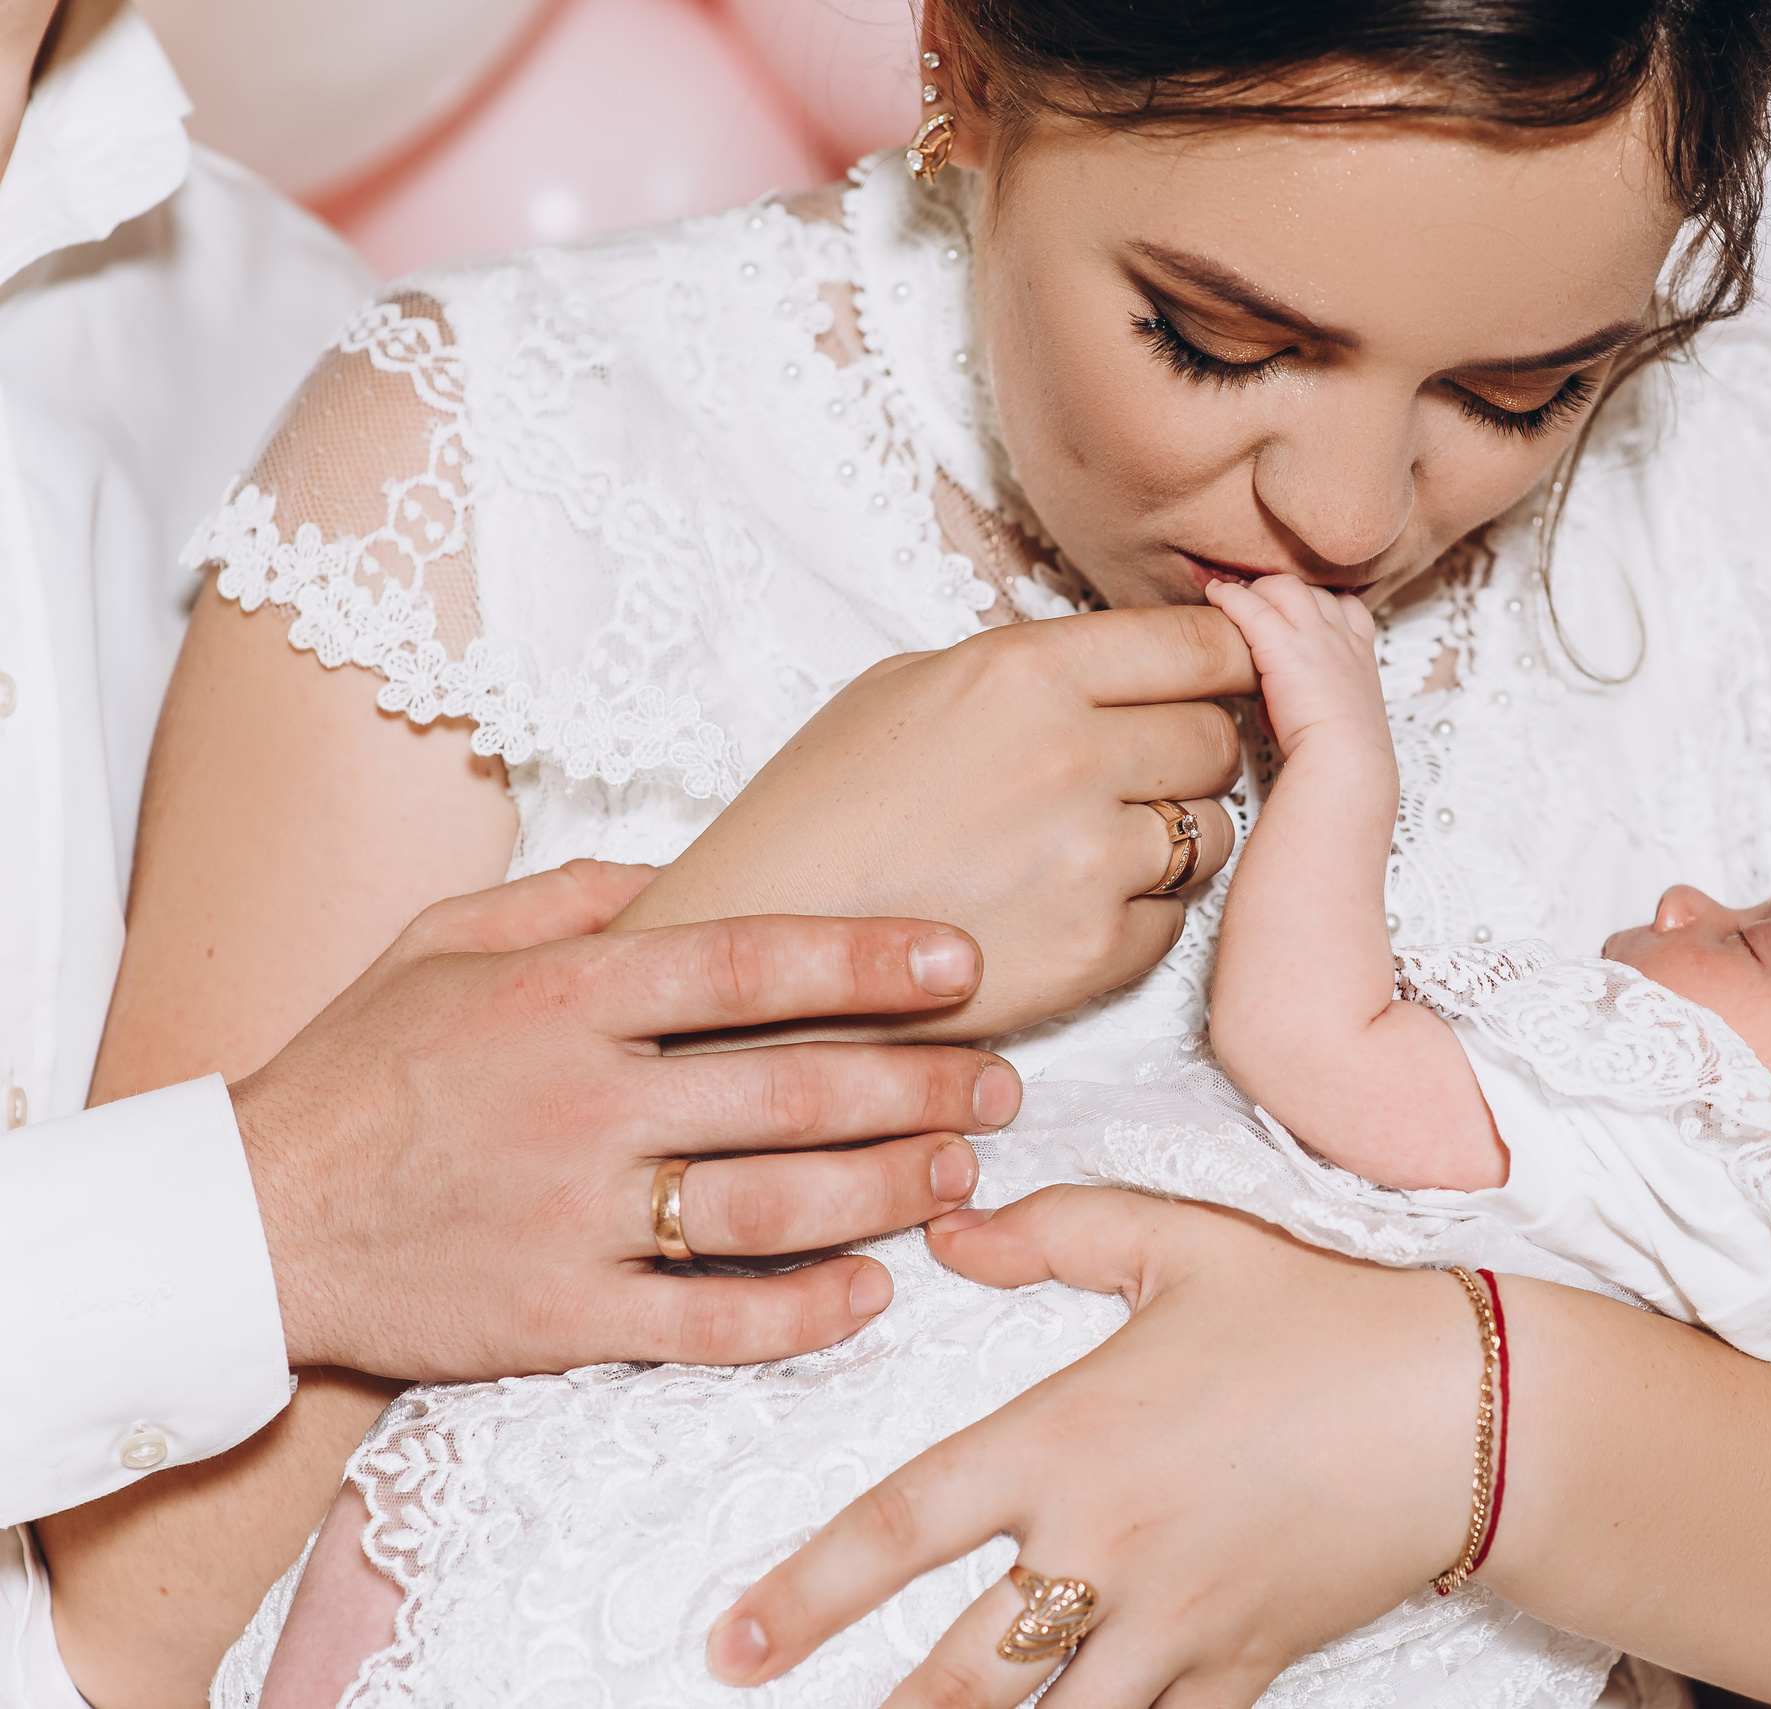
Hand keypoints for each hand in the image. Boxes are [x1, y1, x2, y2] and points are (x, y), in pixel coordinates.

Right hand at [231, 859, 1022, 1377]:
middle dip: (921, 1087)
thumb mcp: (445, 939)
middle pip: (793, 1091)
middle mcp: (583, 1101)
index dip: (871, 962)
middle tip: (1002, 1085)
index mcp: (564, 996)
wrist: (246, 1223)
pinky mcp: (560, 1319)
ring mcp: (574, 1215)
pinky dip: (802, 1314)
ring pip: (773, 1207)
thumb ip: (578, 896)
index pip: (752, 964)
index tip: (964, 964)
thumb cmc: (358, 1069)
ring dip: (889, 1192)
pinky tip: (870, 1291)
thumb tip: (692, 866)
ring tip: (962, 1173)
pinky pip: (712, 1324)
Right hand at [616, 607, 1254, 1039]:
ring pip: (1214, 834)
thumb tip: (1125, 658)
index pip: (1203, 643)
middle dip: (1192, 754)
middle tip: (1137, 775)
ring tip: (1091, 848)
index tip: (1221, 677)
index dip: (1226, 659)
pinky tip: (1066, 909)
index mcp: (1027, 671)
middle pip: (1219, 738)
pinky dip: (1140, 916)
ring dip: (1175, 839)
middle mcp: (1074, 757)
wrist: (764, 947)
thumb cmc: (819, 813)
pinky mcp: (1097, 950)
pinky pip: (1175, 919)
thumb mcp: (903, 687)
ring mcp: (1093, 860)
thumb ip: (1029, 666)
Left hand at [703, 1188, 1479, 1707]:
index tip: (731, 1646)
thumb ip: (1056, 1229)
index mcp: (1066, 1441)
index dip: (801, 1597)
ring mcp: (1173, 1625)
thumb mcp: (1181, 1242)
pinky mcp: (1238, 1668)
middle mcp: (1103, 1551)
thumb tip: (952, 1228)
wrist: (1463, 1410)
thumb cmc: (1316, 1317)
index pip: (899, 1531)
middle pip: (955, 1677)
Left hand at [1202, 574, 1386, 758]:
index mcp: (1359, 655)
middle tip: (1259, 603)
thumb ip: (1300, 696)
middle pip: (1313, 590)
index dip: (1321, 606)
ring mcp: (1314, 635)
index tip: (1299, 614)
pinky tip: (1214, 595)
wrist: (1346, 760)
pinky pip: (1249, 606)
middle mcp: (1340, 637)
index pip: (1346, 607)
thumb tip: (1267, 700)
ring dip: (1259, 590)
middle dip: (1284, 592)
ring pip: (1284, 586)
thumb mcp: (1332, 718)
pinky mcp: (1281, 644)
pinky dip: (1229, 596)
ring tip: (1235, 598)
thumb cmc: (1342, 753)